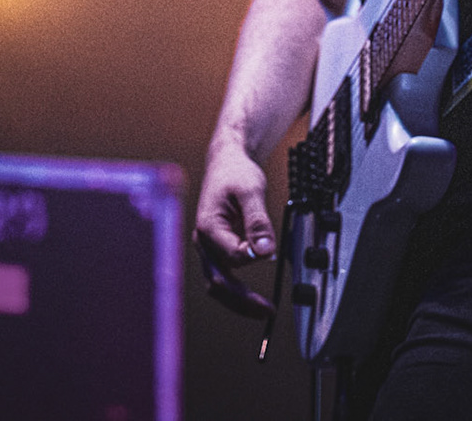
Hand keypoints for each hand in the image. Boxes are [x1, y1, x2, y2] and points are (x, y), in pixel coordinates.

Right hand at [193, 137, 276, 318]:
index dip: (252, 256)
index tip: (268, 247)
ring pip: (218, 284)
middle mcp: (203, 241)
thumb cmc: (234, 172)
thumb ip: (258, 221)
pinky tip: (251, 296)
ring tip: (262, 309)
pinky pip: (222, 275)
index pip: (232, 256)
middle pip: (218, 282)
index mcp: (208, 227)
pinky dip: (236, 290)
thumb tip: (265, 252)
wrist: (226, 162)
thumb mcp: (251, 190)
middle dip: (242, 300)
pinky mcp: (216, 248)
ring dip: (238, 299)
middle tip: (267, 310)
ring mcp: (208, 247)